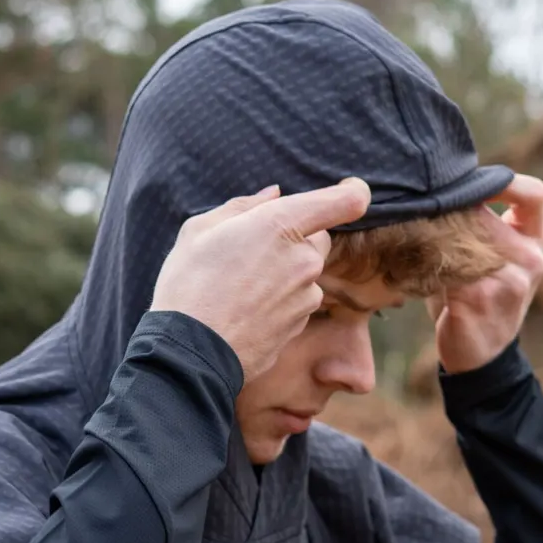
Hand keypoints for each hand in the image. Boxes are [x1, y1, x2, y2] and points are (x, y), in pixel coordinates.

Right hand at [151, 178, 371, 379]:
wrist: (188, 353)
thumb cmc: (188, 285)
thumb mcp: (200, 230)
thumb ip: (244, 206)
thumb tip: (274, 195)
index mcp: (281, 224)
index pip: (347, 201)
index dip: (354, 192)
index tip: (350, 189)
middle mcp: (304, 259)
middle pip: (319, 239)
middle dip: (296, 240)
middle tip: (253, 251)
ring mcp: (307, 296)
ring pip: (306, 274)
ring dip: (284, 275)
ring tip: (239, 287)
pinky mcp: (301, 325)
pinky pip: (297, 303)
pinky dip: (279, 303)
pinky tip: (245, 310)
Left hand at [430, 174, 542, 374]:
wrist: (481, 358)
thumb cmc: (477, 301)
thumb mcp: (486, 262)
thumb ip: (472, 228)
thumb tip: (432, 191)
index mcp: (533, 244)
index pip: (534, 195)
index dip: (506, 182)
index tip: (472, 184)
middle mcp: (529, 259)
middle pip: (485, 213)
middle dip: (449, 212)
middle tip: (418, 210)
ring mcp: (510, 280)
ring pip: (463, 236)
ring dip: (433, 235)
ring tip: (410, 236)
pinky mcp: (482, 297)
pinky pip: (449, 264)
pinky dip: (425, 261)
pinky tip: (410, 265)